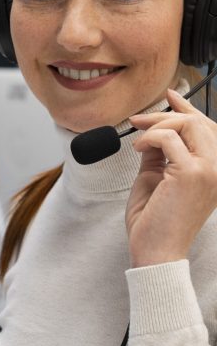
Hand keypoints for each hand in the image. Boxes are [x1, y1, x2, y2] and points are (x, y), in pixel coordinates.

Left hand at [126, 89, 216, 266]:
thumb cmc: (156, 219)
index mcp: (216, 170)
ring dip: (156, 125)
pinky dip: (148, 138)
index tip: (170, 95)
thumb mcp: (158, 176)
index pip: (209, 129)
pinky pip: (168, 138)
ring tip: (137, 138)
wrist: (155, 250)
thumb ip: (160, 152)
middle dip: (164, 115)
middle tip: (137, 120)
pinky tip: (137, 149)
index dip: (188, 108)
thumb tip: (152, 129)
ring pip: (187, 124)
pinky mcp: (192, 173)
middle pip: (199, 122)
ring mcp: (211, 170)